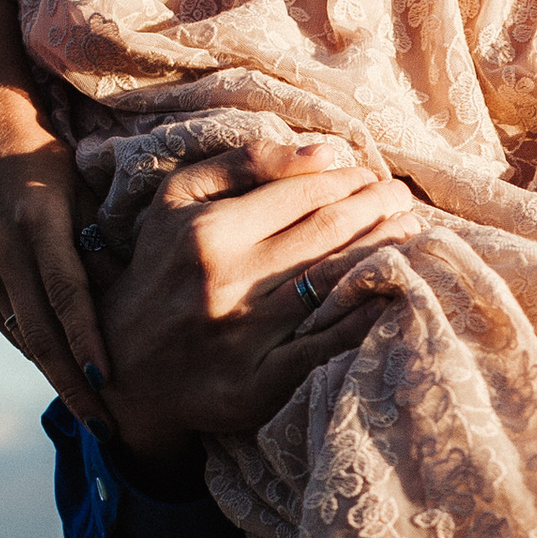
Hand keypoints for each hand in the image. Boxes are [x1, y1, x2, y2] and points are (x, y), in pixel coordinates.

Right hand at [0, 0, 110, 421]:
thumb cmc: (56, 160)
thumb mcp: (85, 191)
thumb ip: (110, 240)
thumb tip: (153, 289)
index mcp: (35, 222)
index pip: (67, 293)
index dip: (87, 342)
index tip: (111, 383)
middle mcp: (2, 250)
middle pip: (41, 335)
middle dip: (75, 387)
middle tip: (110, 429)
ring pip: (27, 340)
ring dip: (62, 381)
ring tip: (99, 420)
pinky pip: (15, 330)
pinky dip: (46, 357)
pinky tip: (75, 385)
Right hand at [94, 145, 421, 483]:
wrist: (125, 363)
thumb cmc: (162, 266)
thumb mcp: (179, 199)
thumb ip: (245, 164)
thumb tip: (325, 151)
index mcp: (207, 230)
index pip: (305, 194)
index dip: (351, 181)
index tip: (374, 177)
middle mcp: (225, 281)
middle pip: (328, 234)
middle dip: (380, 210)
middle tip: (405, 201)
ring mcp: (241, 337)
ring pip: (334, 284)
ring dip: (385, 253)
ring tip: (411, 235)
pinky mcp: (256, 386)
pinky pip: (325, 347)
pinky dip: (367, 318)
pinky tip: (395, 295)